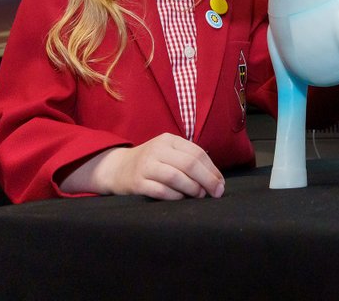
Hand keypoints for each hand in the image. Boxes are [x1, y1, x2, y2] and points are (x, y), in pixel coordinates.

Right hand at [66, 133, 225, 199]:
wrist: (117, 168)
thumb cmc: (151, 163)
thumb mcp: (168, 153)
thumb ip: (188, 161)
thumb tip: (216, 180)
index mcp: (168, 140)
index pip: (197, 153)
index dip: (212, 170)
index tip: (221, 184)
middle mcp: (157, 149)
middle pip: (189, 164)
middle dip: (207, 180)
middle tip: (215, 193)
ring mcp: (146, 165)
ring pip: (175, 176)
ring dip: (192, 189)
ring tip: (199, 195)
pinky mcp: (137, 182)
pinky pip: (161, 191)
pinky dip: (175, 196)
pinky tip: (181, 199)